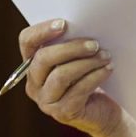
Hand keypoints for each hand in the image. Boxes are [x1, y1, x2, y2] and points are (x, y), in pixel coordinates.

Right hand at [19, 19, 122, 136]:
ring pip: (61, 75)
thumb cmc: (89, 79)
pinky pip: (78, 90)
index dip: (42, 31)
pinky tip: (108, 69)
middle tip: (94, 44)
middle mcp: (34, 84)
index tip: (64, 24)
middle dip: (71, 48)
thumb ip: (71, 44)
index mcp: (32, 65)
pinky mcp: (63, 112)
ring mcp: (46, 101)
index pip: (27, 42)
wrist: (104, 112)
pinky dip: (95, 76)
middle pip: (43, 59)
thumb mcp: (77, 59)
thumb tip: (83, 24)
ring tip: (105, 56)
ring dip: (86, 63)